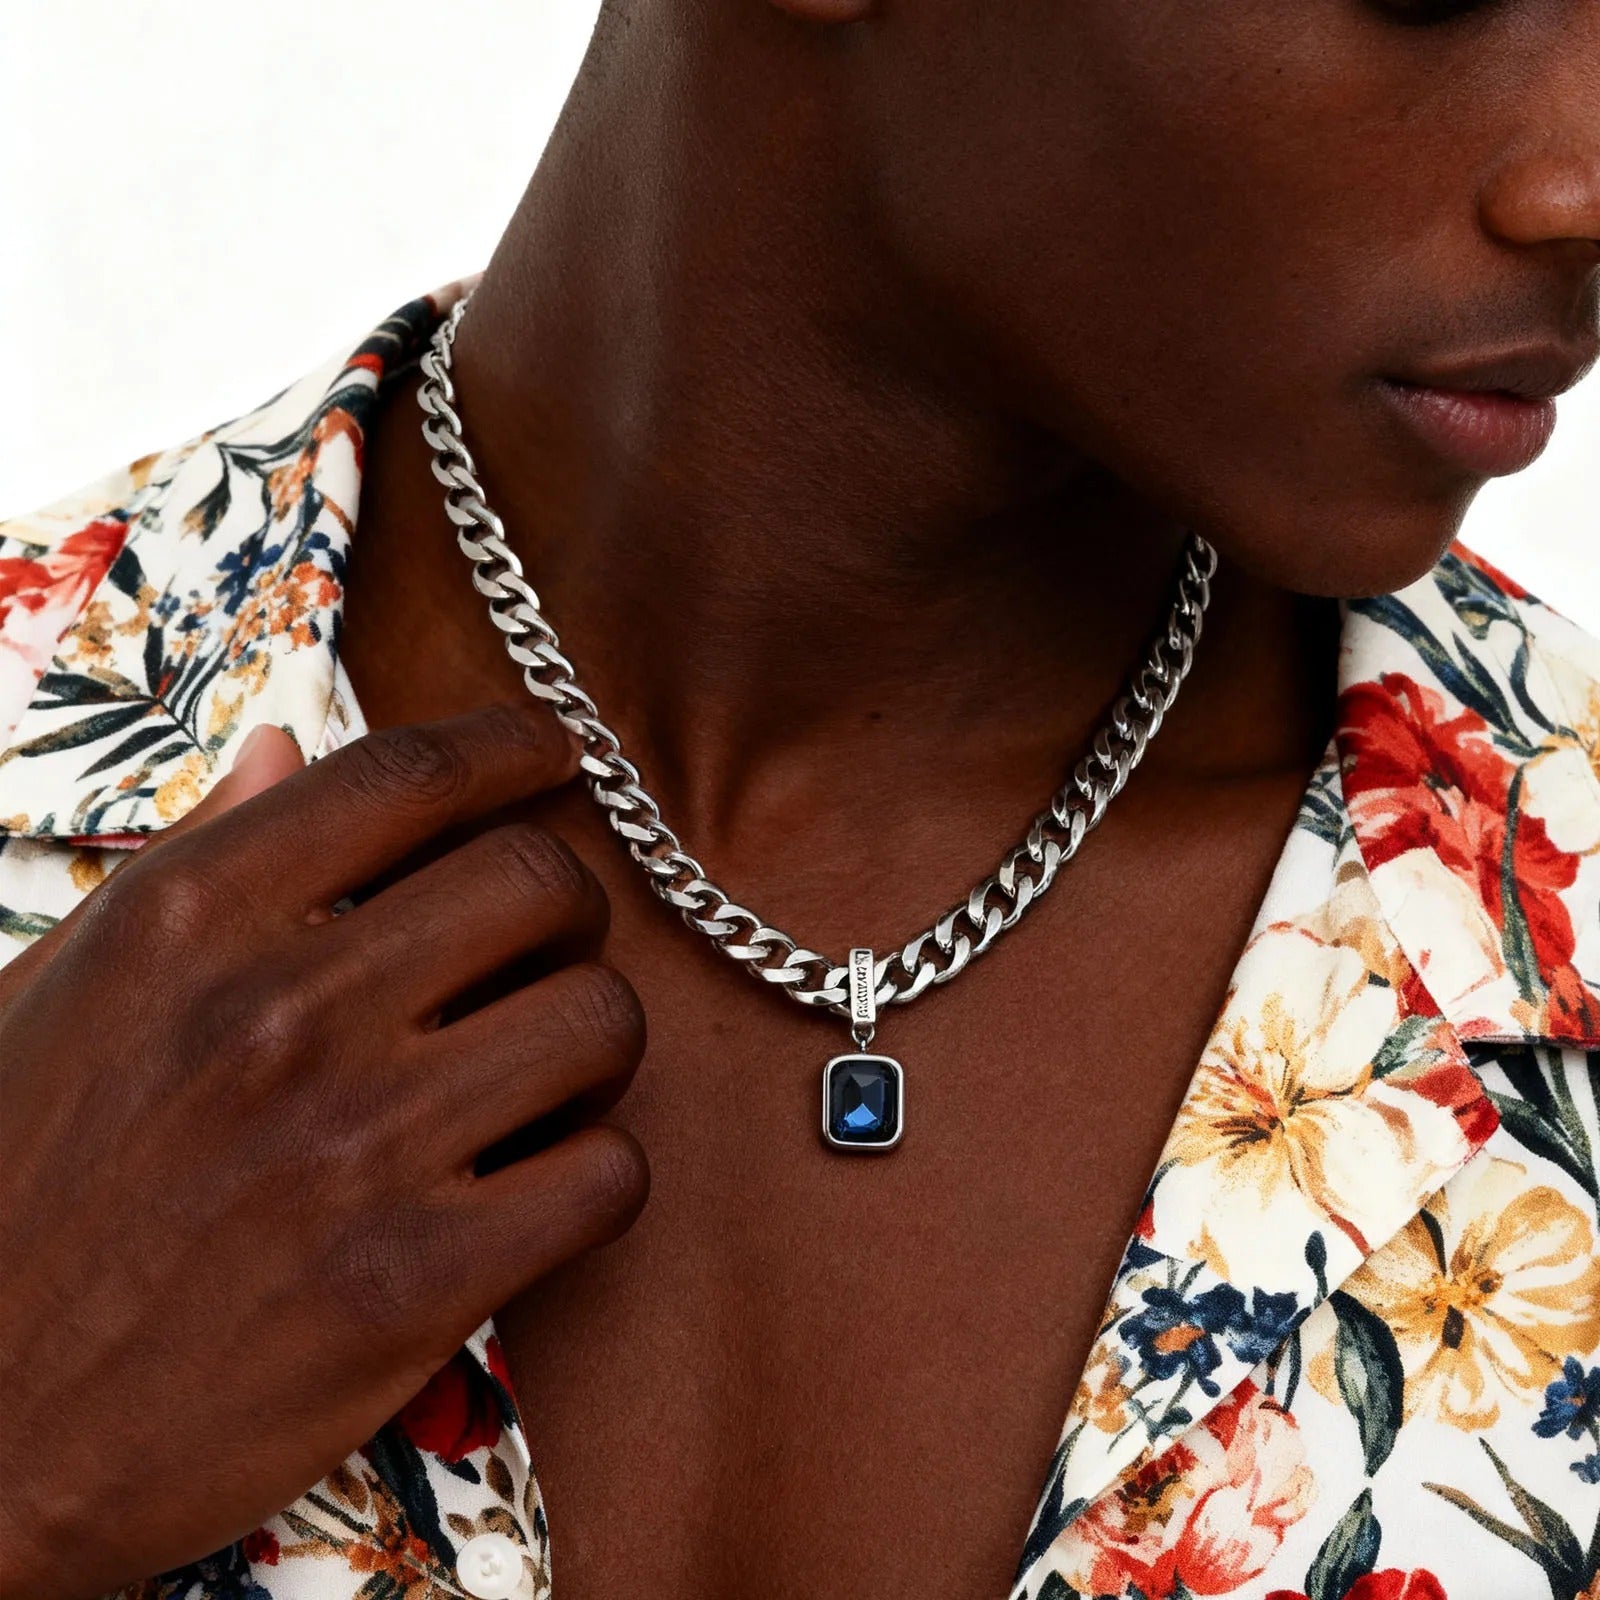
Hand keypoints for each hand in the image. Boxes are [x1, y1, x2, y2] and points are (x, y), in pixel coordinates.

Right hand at [0, 701, 649, 1597]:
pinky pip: (607, 1175)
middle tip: (544, 949)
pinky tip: (538, 1185)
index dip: (511, 744)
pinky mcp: (412, 1284)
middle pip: (538, 878)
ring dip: (593, 1043)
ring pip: (599, 1018)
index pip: (409, 773)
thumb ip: (197, 856)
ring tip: (542, 1077)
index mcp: (189, 919)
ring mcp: (354, 1148)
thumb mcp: (66, 990)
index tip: (553, 750)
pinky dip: (597, 1173)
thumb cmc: (12, 1196)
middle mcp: (280, 1013)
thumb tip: (286, 745)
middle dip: (569, 905)